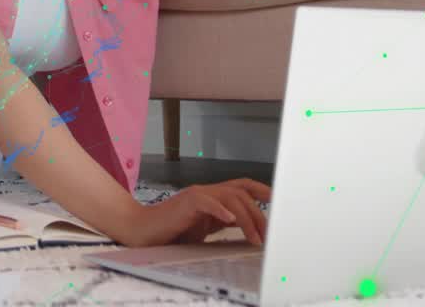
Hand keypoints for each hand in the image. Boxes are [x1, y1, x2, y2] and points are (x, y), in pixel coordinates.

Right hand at [119, 178, 271, 247]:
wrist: (145, 231)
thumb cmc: (173, 231)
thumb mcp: (205, 229)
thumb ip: (223, 224)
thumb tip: (249, 232)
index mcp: (212, 196)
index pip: (241, 186)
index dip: (261, 190)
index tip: (279, 200)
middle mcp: (207, 191)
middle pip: (241, 193)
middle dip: (259, 214)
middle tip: (268, 235)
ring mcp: (197, 195)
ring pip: (230, 197)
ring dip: (246, 219)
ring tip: (254, 238)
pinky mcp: (186, 202)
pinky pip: (207, 202)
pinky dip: (220, 210)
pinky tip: (230, 220)